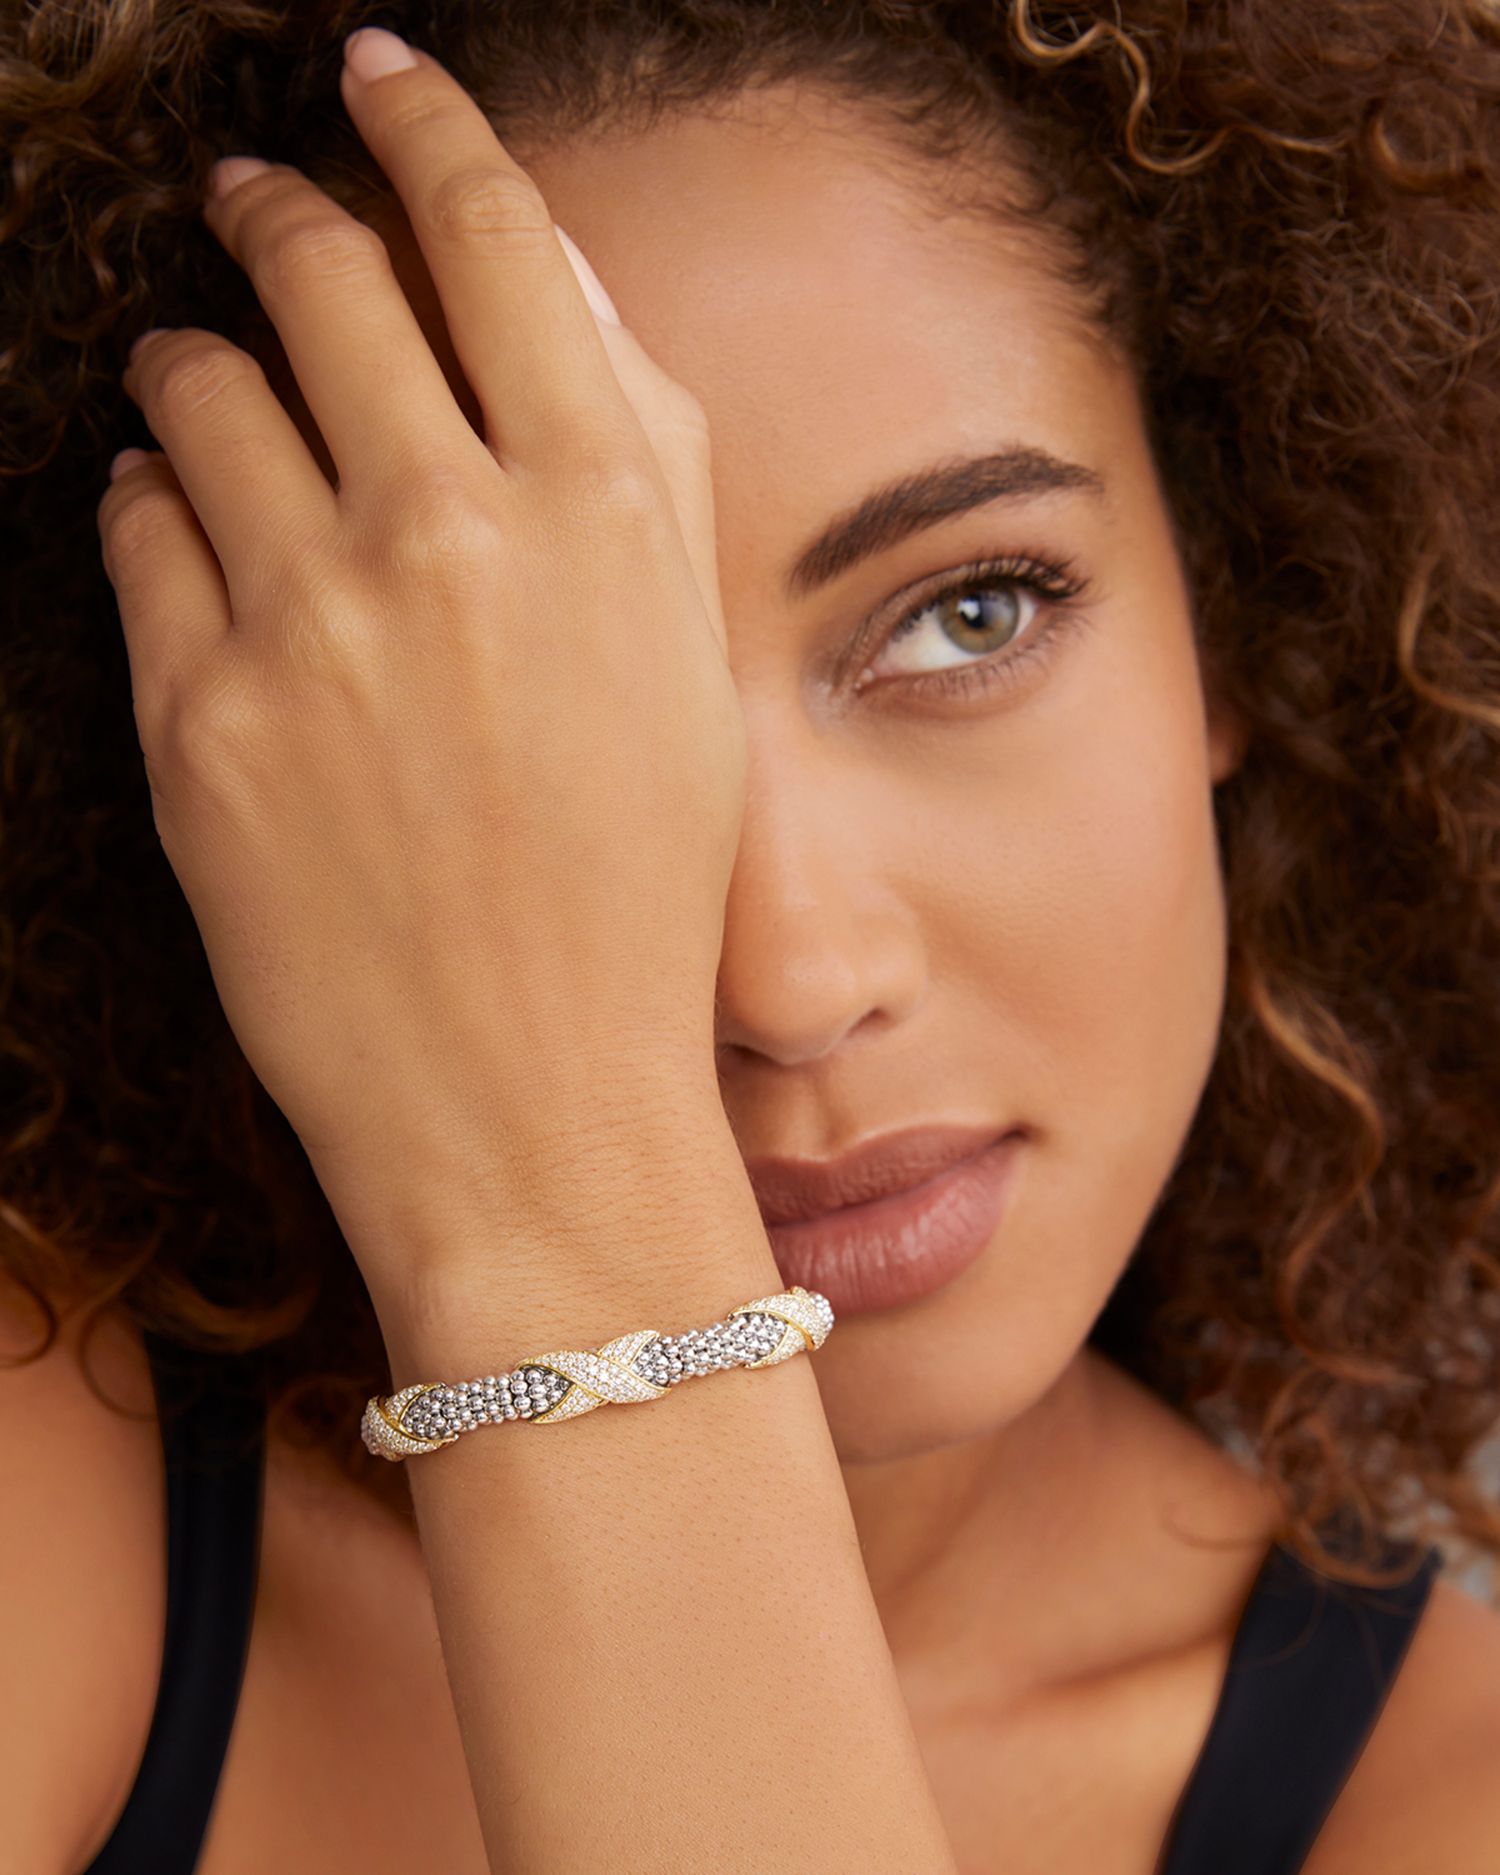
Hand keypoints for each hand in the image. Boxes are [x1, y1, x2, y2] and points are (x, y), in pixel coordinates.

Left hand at [96, 30, 746, 1296]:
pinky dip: (147, 498)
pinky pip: (135, 531)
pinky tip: (175, 518)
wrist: (535, 1096)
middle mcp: (446, 530)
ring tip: (201, 373)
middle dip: (280, 212)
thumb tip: (550, 305)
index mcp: (599, 506)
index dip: (427, 125)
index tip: (382, 75)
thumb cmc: (639, 895)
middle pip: (322, 273)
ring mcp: (306, 620)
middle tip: (257, 204)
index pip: (493, 232)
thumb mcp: (688, 665)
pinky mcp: (195, 714)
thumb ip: (636, 467)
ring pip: (200, 387)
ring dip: (196, 356)